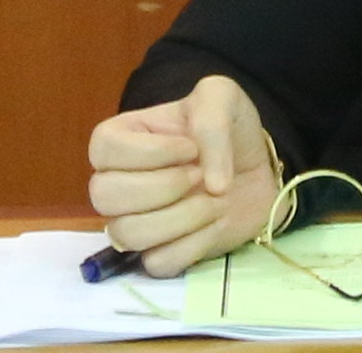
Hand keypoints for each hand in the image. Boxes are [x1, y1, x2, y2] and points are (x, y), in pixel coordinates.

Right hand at [85, 74, 278, 273]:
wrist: (258, 171)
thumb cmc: (229, 130)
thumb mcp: (222, 98)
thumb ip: (212, 123)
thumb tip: (211, 184)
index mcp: (122, 139)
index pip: (103, 149)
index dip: (148, 152)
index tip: (189, 147)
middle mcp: (118, 182)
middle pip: (104, 195)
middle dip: (163, 186)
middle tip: (199, 175)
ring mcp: (136, 223)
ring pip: (128, 234)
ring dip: (181, 217)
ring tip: (214, 198)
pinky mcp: (159, 255)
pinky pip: (158, 263)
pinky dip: (194, 244)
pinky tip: (214, 223)